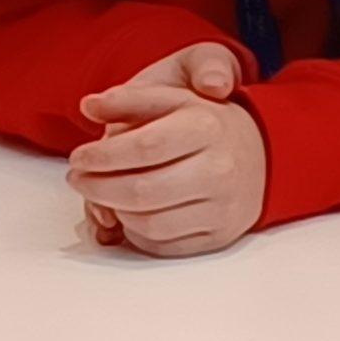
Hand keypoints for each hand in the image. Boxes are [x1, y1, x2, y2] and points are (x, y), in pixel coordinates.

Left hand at [68, 45, 265, 257]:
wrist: (263, 151)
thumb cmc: (202, 121)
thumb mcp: (171, 95)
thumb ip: (128, 98)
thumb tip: (88, 106)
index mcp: (206, 127)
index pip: (142, 148)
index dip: (101, 157)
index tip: (77, 158)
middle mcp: (220, 170)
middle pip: (142, 191)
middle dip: (97, 188)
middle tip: (78, 180)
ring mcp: (224, 207)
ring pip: (150, 224)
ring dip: (114, 212)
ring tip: (102, 194)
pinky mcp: (221, 236)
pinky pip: (164, 245)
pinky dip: (136, 232)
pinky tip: (129, 212)